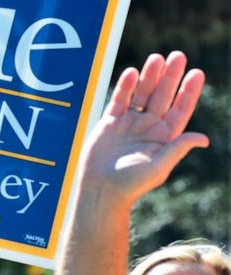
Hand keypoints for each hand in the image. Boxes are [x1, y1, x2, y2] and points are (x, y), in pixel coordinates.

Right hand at [79, 51, 207, 205]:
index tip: (196, 73)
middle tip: (178, 56)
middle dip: (170, 76)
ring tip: (156, 58)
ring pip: (142, 94)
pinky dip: (125, 86)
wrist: (100, 190)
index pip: (180, 109)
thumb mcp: (159, 168)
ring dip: (150, 76)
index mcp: (164, 137)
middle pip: (162, 96)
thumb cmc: (131, 184)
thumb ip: (178, 149)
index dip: (188, 91)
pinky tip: (132, 72)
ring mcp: (129, 123)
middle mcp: (148, 127)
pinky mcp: (110, 123)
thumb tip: (203, 139)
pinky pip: (119, 100)